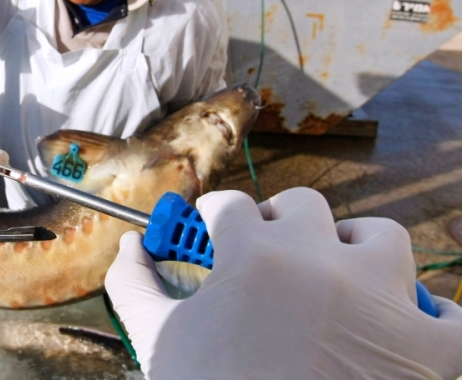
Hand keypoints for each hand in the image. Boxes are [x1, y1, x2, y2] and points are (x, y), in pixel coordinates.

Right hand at [106, 188, 461, 379]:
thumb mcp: (159, 341)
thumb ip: (134, 284)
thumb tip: (129, 246)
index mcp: (254, 256)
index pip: (230, 207)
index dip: (214, 218)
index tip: (213, 233)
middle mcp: (323, 262)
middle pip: (303, 207)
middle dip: (279, 223)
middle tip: (266, 254)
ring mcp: (384, 301)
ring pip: (381, 238)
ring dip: (358, 250)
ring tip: (337, 279)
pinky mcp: (431, 352)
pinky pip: (450, 317)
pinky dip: (431, 320)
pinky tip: (402, 332)